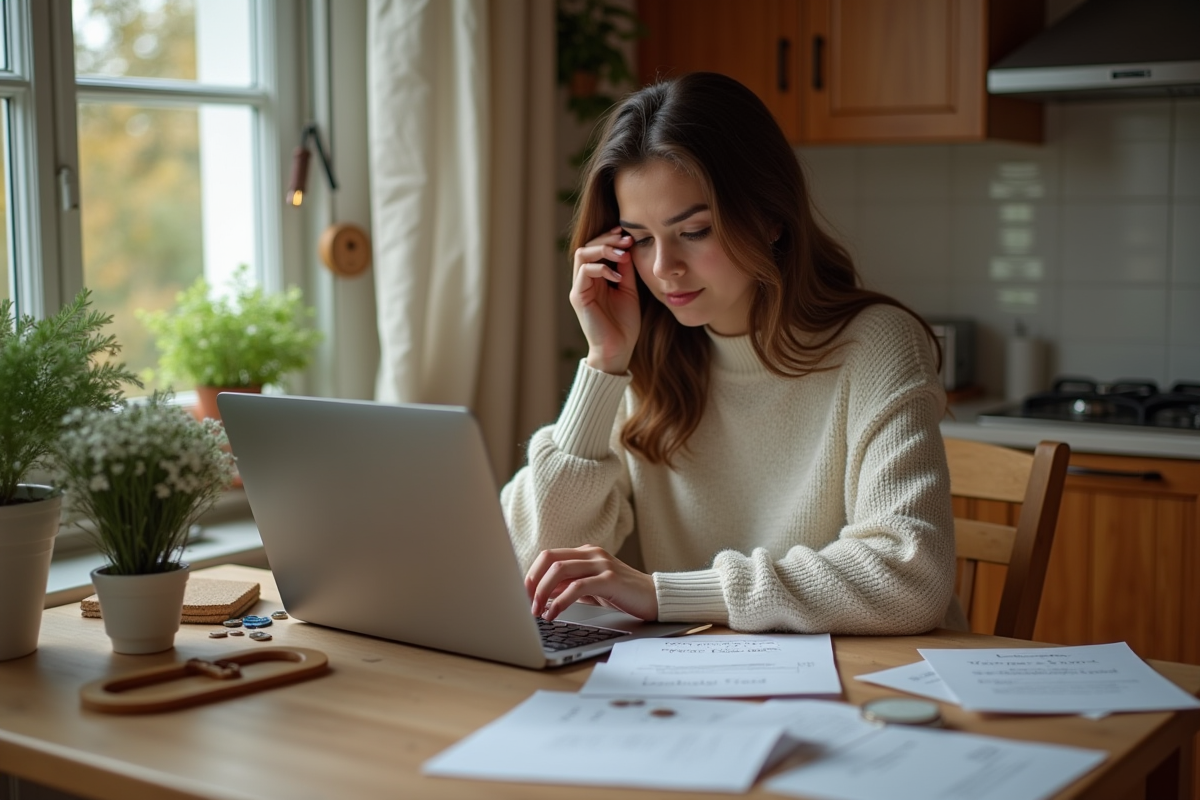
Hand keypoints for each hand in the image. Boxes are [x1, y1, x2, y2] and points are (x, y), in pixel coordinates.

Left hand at [525, 544, 657, 621]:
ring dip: (543, 592)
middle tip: (526, 603)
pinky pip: (578, 587)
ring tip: (537, 611)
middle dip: (533, 581)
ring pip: (560, 570)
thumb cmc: (622, 594)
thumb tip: (542, 594)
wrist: (655, 598)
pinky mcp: (610, 579)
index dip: (532, 574)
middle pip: (550, 559)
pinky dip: (560, 602)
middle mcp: (592, 553)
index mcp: (585, 553)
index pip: (549, 556)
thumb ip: (569, 587)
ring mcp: (602, 564)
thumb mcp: (591, 589)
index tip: (524, 594)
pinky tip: (553, 614)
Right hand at [570, 227, 640, 374]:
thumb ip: (626, 270)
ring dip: (603, 249)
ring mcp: (579, 288)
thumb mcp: (629, 290)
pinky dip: (602, 268)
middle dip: (607, 239)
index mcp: (596, 278)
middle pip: (587, 246)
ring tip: (622, 254)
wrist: (618, 349)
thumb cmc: (624, 323)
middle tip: (626, 239)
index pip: (596, 248)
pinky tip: (618, 276)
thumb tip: (626, 247)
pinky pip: (584, 272)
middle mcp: (584, 280)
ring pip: (582, 254)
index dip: (611, 238)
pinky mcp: (578, 297)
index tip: (629, 236)